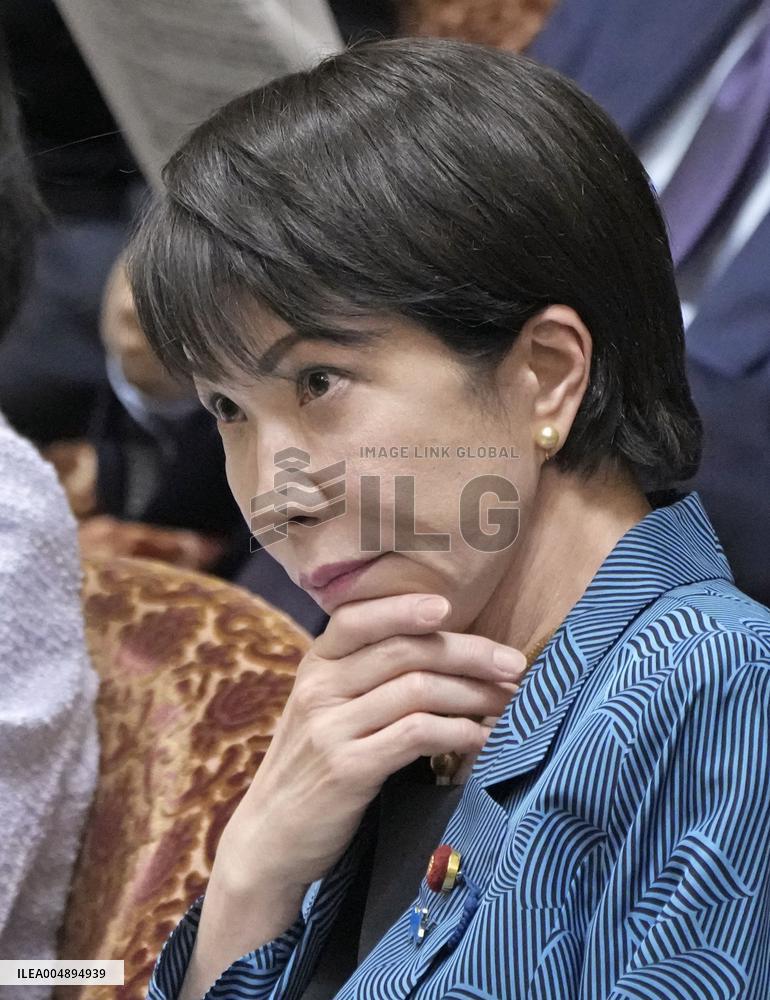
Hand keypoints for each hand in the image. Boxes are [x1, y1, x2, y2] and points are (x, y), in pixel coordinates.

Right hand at [214, 592, 524, 914]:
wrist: (268, 839)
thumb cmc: (312, 768)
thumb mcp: (325, 710)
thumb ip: (365, 677)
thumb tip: (446, 649)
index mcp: (315, 665)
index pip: (357, 618)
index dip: (402, 607)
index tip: (448, 606)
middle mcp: (319, 688)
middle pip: (405, 651)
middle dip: (469, 653)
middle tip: (515, 664)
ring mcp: (330, 729)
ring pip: (418, 689)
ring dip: (474, 693)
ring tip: (510, 701)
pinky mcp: (348, 769)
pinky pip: (416, 734)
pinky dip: (460, 732)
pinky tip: (484, 738)